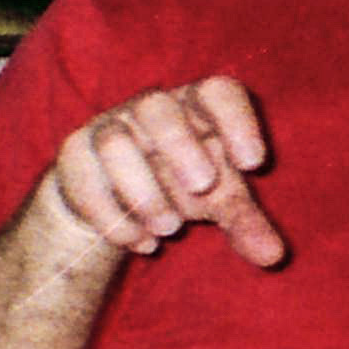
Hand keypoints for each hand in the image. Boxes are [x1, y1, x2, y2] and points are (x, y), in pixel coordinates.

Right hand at [32, 78, 282, 272]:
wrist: (117, 196)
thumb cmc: (180, 184)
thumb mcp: (219, 201)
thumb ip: (246, 223)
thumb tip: (274, 257)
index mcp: (196, 106)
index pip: (217, 92)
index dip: (237, 121)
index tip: (254, 164)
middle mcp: (150, 108)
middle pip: (157, 108)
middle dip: (179, 147)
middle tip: (202, 187)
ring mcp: (107, 127)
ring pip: (114, 144)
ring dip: (143, 192)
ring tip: (168, 230)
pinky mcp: (74, 154)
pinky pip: (84, 179)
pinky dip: (113, 217)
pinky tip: (139, 242)